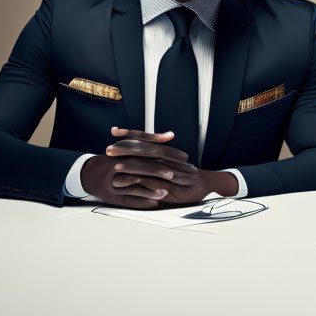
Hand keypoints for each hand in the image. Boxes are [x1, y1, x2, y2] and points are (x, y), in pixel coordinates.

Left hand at [81, 128, 238, 207]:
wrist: (206, 184)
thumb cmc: (183, 177)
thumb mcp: (167, 166)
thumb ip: (155, 160)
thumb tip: (138, 150)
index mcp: (163, 151)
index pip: (145, 138)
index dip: (130, 133)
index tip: (114, 130)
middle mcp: (167, 157)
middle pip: (145, 149)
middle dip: (126, 148)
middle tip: (108, 149)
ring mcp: (170, 170)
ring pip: (149, 164)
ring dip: (132, 165)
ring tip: (116, 165)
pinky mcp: (173, 184)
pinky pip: (156, 181)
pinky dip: (143, 180)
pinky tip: (132, 180)